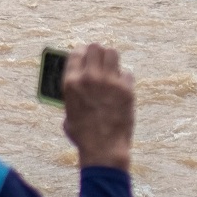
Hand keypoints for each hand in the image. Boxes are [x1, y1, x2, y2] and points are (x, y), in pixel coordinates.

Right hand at [61, 42, 135, 170]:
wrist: (104, 149)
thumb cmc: (83, 135)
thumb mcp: (68, 113)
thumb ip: (72, 95)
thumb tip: (77, 86)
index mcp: (71, 83)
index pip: (76, 53)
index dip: (81, 52)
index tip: (85, 56)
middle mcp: (89, 78)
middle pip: (95, 47)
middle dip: (97, 53)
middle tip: (99, 60)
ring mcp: (109, 82)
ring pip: (112, 53)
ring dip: (111, 59)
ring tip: (111, 69)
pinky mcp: (126, 89)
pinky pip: (127, 73)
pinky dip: (124, 79)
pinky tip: (121, 88)